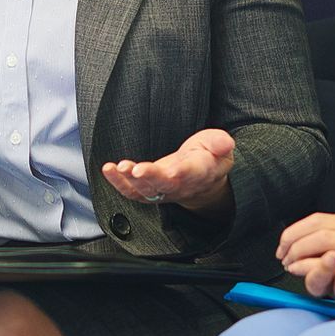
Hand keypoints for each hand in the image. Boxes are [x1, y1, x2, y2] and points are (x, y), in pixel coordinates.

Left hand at [101, 128, 235, 215]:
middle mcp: (180, 184)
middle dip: (150, 177)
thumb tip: (226, 143)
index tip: (172, 169)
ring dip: (130, 181)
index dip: (182, 173)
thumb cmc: (208, 156)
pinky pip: (132, 192)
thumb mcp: (219, 145)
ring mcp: (163, 191)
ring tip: (117, 167)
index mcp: (200, 171)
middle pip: (165, 184)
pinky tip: (108, 170)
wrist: (201, 180)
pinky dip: (118, 183)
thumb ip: (220, 143)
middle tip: (136, 169)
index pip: (192, 173)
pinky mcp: (149, 192)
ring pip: (146, 191)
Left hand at [276, 211, 334, 306]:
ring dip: (300, 251)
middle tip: (281, 255)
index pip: (321, 218)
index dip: (297, 231)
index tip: (284, 245)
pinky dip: (316, 264)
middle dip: (293, 240)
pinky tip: (305, 271)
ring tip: (289, 263)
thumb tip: (318, 254)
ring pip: (324, 237)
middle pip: (318, 224)